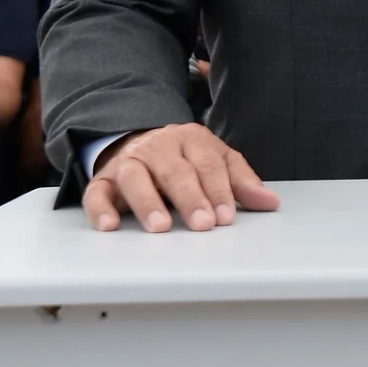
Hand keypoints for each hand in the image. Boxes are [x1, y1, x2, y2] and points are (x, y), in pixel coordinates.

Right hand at [84, 122, 279, 232]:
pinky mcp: (103, 180)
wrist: (137, 140)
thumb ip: (241, 181)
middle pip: (175, 171)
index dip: (219, 190)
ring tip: (162, 226)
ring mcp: (129, 162)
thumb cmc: (184, 158)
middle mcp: (158, 147)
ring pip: (136, 178)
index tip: (226, 216)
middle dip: (191, 198)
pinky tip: (110, 225)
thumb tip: (271, 202)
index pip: (208, 164)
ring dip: (149, 203)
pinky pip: (97, 192)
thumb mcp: (216, 161)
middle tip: (203, 224)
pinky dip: (101, 208)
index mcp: (191, 139)